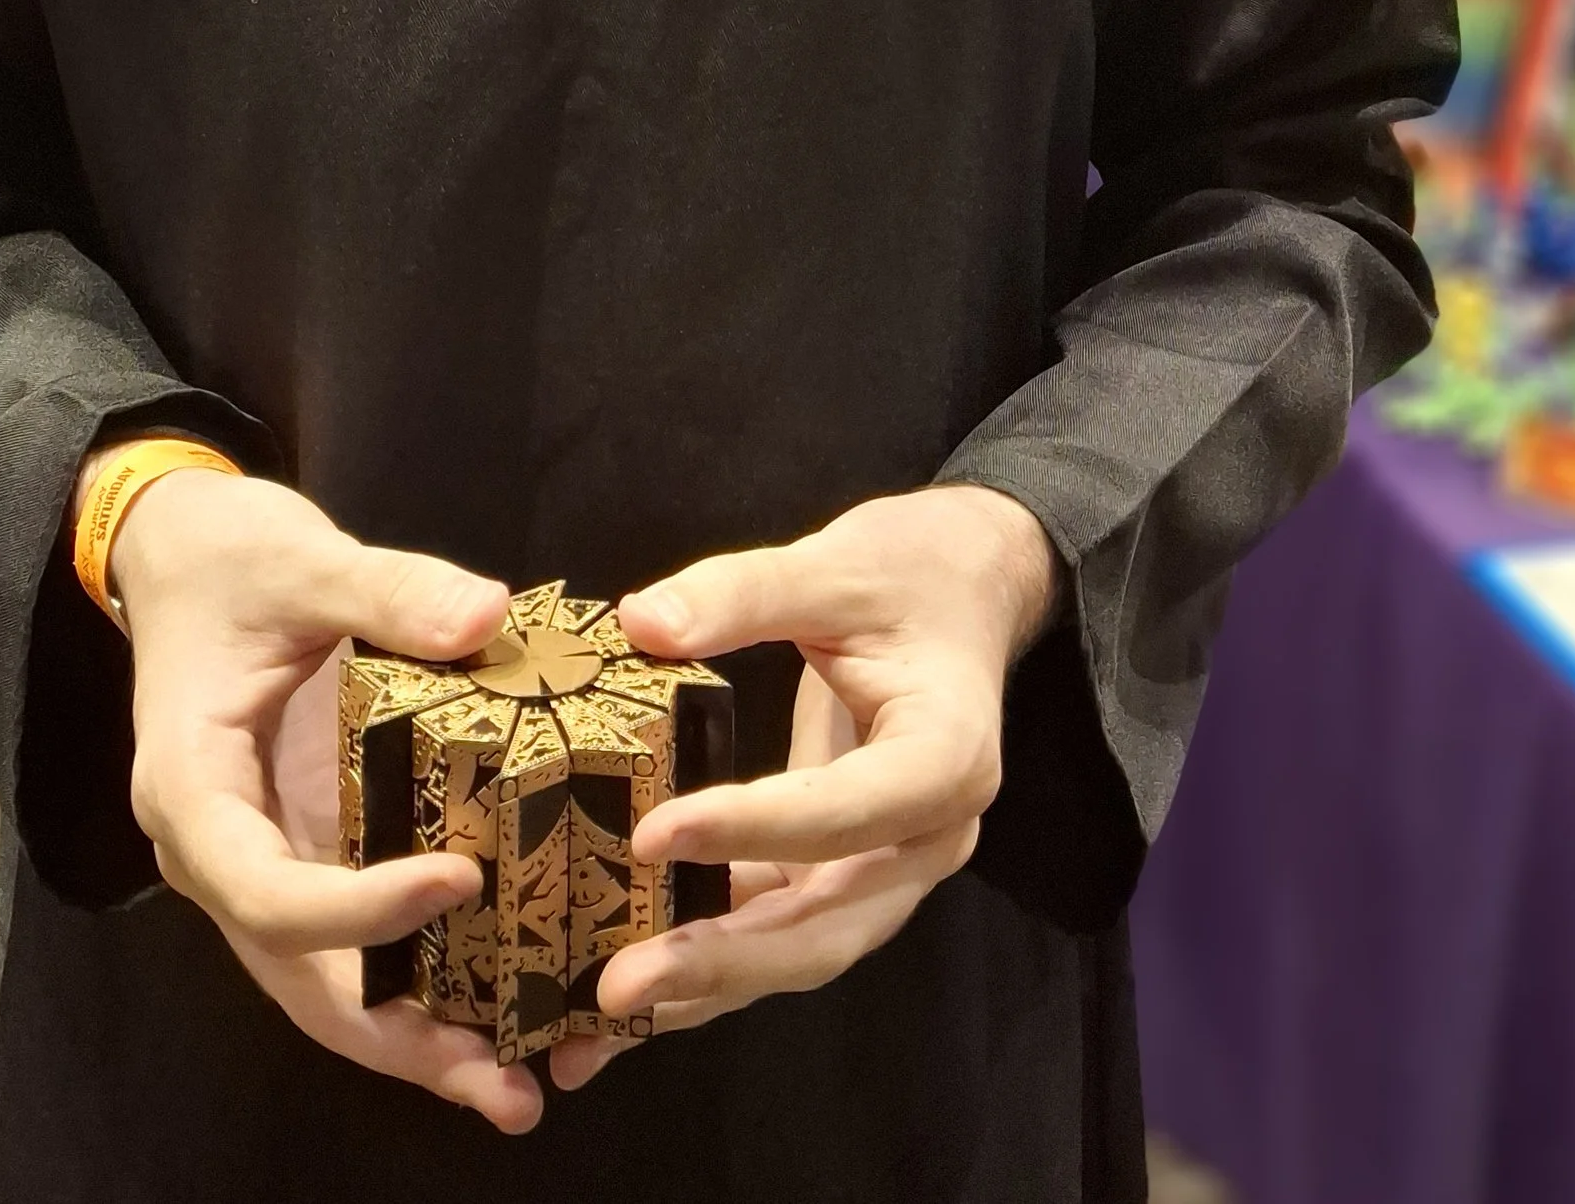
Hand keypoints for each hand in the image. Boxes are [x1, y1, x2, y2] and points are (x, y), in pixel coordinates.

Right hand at [101, 465, 540, 1134]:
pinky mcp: (308, 854)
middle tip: (506, 1086)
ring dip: (417, 1039)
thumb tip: (488, 614)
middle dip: (398, 1039)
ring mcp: (264, 865)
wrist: (183, 555)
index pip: (266, 890)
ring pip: (327, 986)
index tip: (459, 884)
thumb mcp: (302, 558)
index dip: (358, 910)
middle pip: (299, 980)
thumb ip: (390, 590)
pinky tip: (507, 1012)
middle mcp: (219, 855)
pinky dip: (423, 984)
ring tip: (521, 1087)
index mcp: (192, 793)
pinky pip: (356, 944)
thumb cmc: (228, 558)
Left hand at [548, 484, 1057, 1094]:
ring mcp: (891, 867)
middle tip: (620, 985)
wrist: (966, 589)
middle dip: (721, 958)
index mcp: (945, 759)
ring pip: (802, 945)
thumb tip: (640, 622)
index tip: (652, 834)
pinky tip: (635, 990)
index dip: (750, 829)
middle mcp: (928, 838)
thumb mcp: (834, 563)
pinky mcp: (847, 871)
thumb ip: (743, 593)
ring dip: (707, 980)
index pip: (845, 814)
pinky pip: (781, 926)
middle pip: (828, 924)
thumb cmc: (911, 572)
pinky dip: (711, 956)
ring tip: (607, 1011)